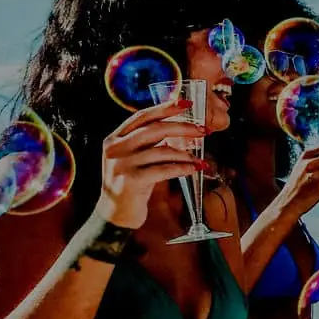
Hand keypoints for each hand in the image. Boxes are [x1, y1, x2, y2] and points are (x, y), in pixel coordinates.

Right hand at [98, 98, 207, 228]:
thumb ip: (148, 143)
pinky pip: (164, 169)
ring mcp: (122, 164)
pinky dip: (183, 168)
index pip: (142, 116)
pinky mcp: (131, 180)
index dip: (165, 108)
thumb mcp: (134, 159)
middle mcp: (115, 148)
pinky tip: (195, 169)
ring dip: (186, 154)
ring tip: (200, 159)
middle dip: (182, 127)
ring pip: (161, 151)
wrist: (115, 215)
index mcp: (115, 138)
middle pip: (154, 129)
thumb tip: (180, 127)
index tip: (186, 103)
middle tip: (203, 130)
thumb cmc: (131, 185)